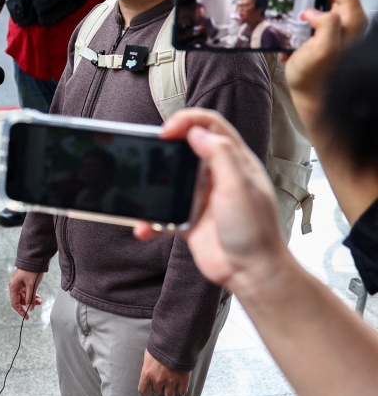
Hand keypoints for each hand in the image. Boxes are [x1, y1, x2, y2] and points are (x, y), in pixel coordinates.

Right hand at [8, 268, 43, 318]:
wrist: (34, 259)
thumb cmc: (31, 271)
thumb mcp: (32, 286)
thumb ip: (31, 298)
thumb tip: (30, 308)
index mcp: (13, 286)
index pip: (15, 303)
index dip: (20, 310)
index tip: (27, 316)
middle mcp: (15, 286)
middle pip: (20, 300)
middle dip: (29, 303)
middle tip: (37, 304)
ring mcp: (20, 284)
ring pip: (25, 296)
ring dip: (32, 299)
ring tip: (40, 300)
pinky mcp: (24, 282)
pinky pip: (27, 291)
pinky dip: (33, 294)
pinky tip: (38, 296)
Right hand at [134, 109, 287, 290]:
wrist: (253, 274)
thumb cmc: (255, 231)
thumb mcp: (239, 186)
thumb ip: (220, 155)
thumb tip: (196, 131)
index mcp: (235, 162)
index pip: (211, 126)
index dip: (188, 121)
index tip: (167, 131)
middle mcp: (217, 176)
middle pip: (186, 147)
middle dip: (164, 146)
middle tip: (147, 149)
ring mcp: (201, 198)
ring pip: (169, 179)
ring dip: (151, 184)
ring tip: (140, 188)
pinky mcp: (188, 220)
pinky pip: (162, 214)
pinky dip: (150, 220)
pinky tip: (145, 227)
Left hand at [138, 350, 190, 395]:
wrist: (175, 343)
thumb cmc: (159, 346)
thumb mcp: (148, 354)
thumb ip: (148, 364)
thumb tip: (149, 367)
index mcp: (147, 373)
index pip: (142, 389)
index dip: (143, 394)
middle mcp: (158, 379)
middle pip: (157, 392)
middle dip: (158, 388)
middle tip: (161, 383)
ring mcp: (171, 381)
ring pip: (169, 395)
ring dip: (169, 391)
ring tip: (170, 385)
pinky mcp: (182, 380)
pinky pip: (182, 391)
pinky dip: (180, 389)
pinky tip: (180, 385)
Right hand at [283, 0, 367, 127]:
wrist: (312, 95)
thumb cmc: (315, 77)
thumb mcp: (322, 51)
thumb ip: (326, 25)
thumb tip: (314, 12)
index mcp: (351, 19)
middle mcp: (348, 18)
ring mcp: (338, 24)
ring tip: (288, 7)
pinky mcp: (326, 30)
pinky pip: (315, 10)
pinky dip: (300, 12)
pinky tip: (290, 26)